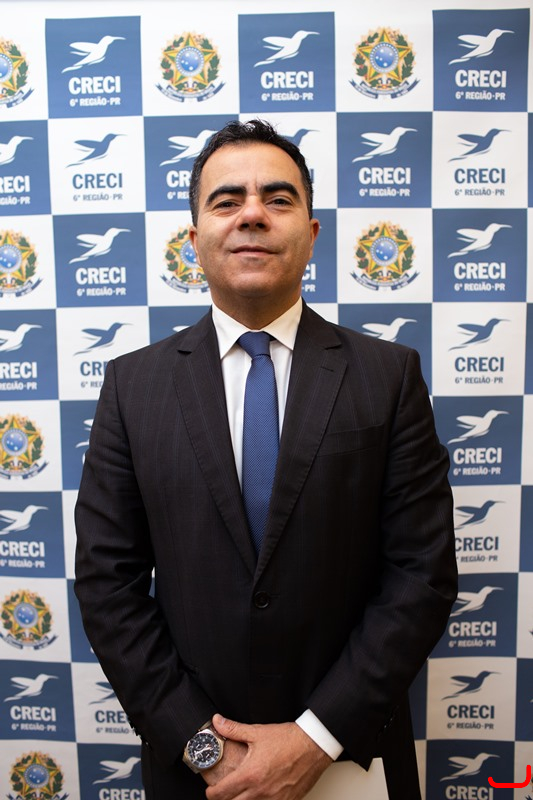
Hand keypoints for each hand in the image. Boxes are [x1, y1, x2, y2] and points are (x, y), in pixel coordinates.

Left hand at [204, 714, 331, 799]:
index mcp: (250, 774)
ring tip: (240, 795)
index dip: (211, 793)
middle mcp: (260, 791)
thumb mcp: (257, 732)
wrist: (313, 745)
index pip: (222, 793)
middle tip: (223, 794)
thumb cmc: (288, 739)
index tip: (210, 791)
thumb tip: (217, 722)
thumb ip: (233, 729)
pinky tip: (259, 797)